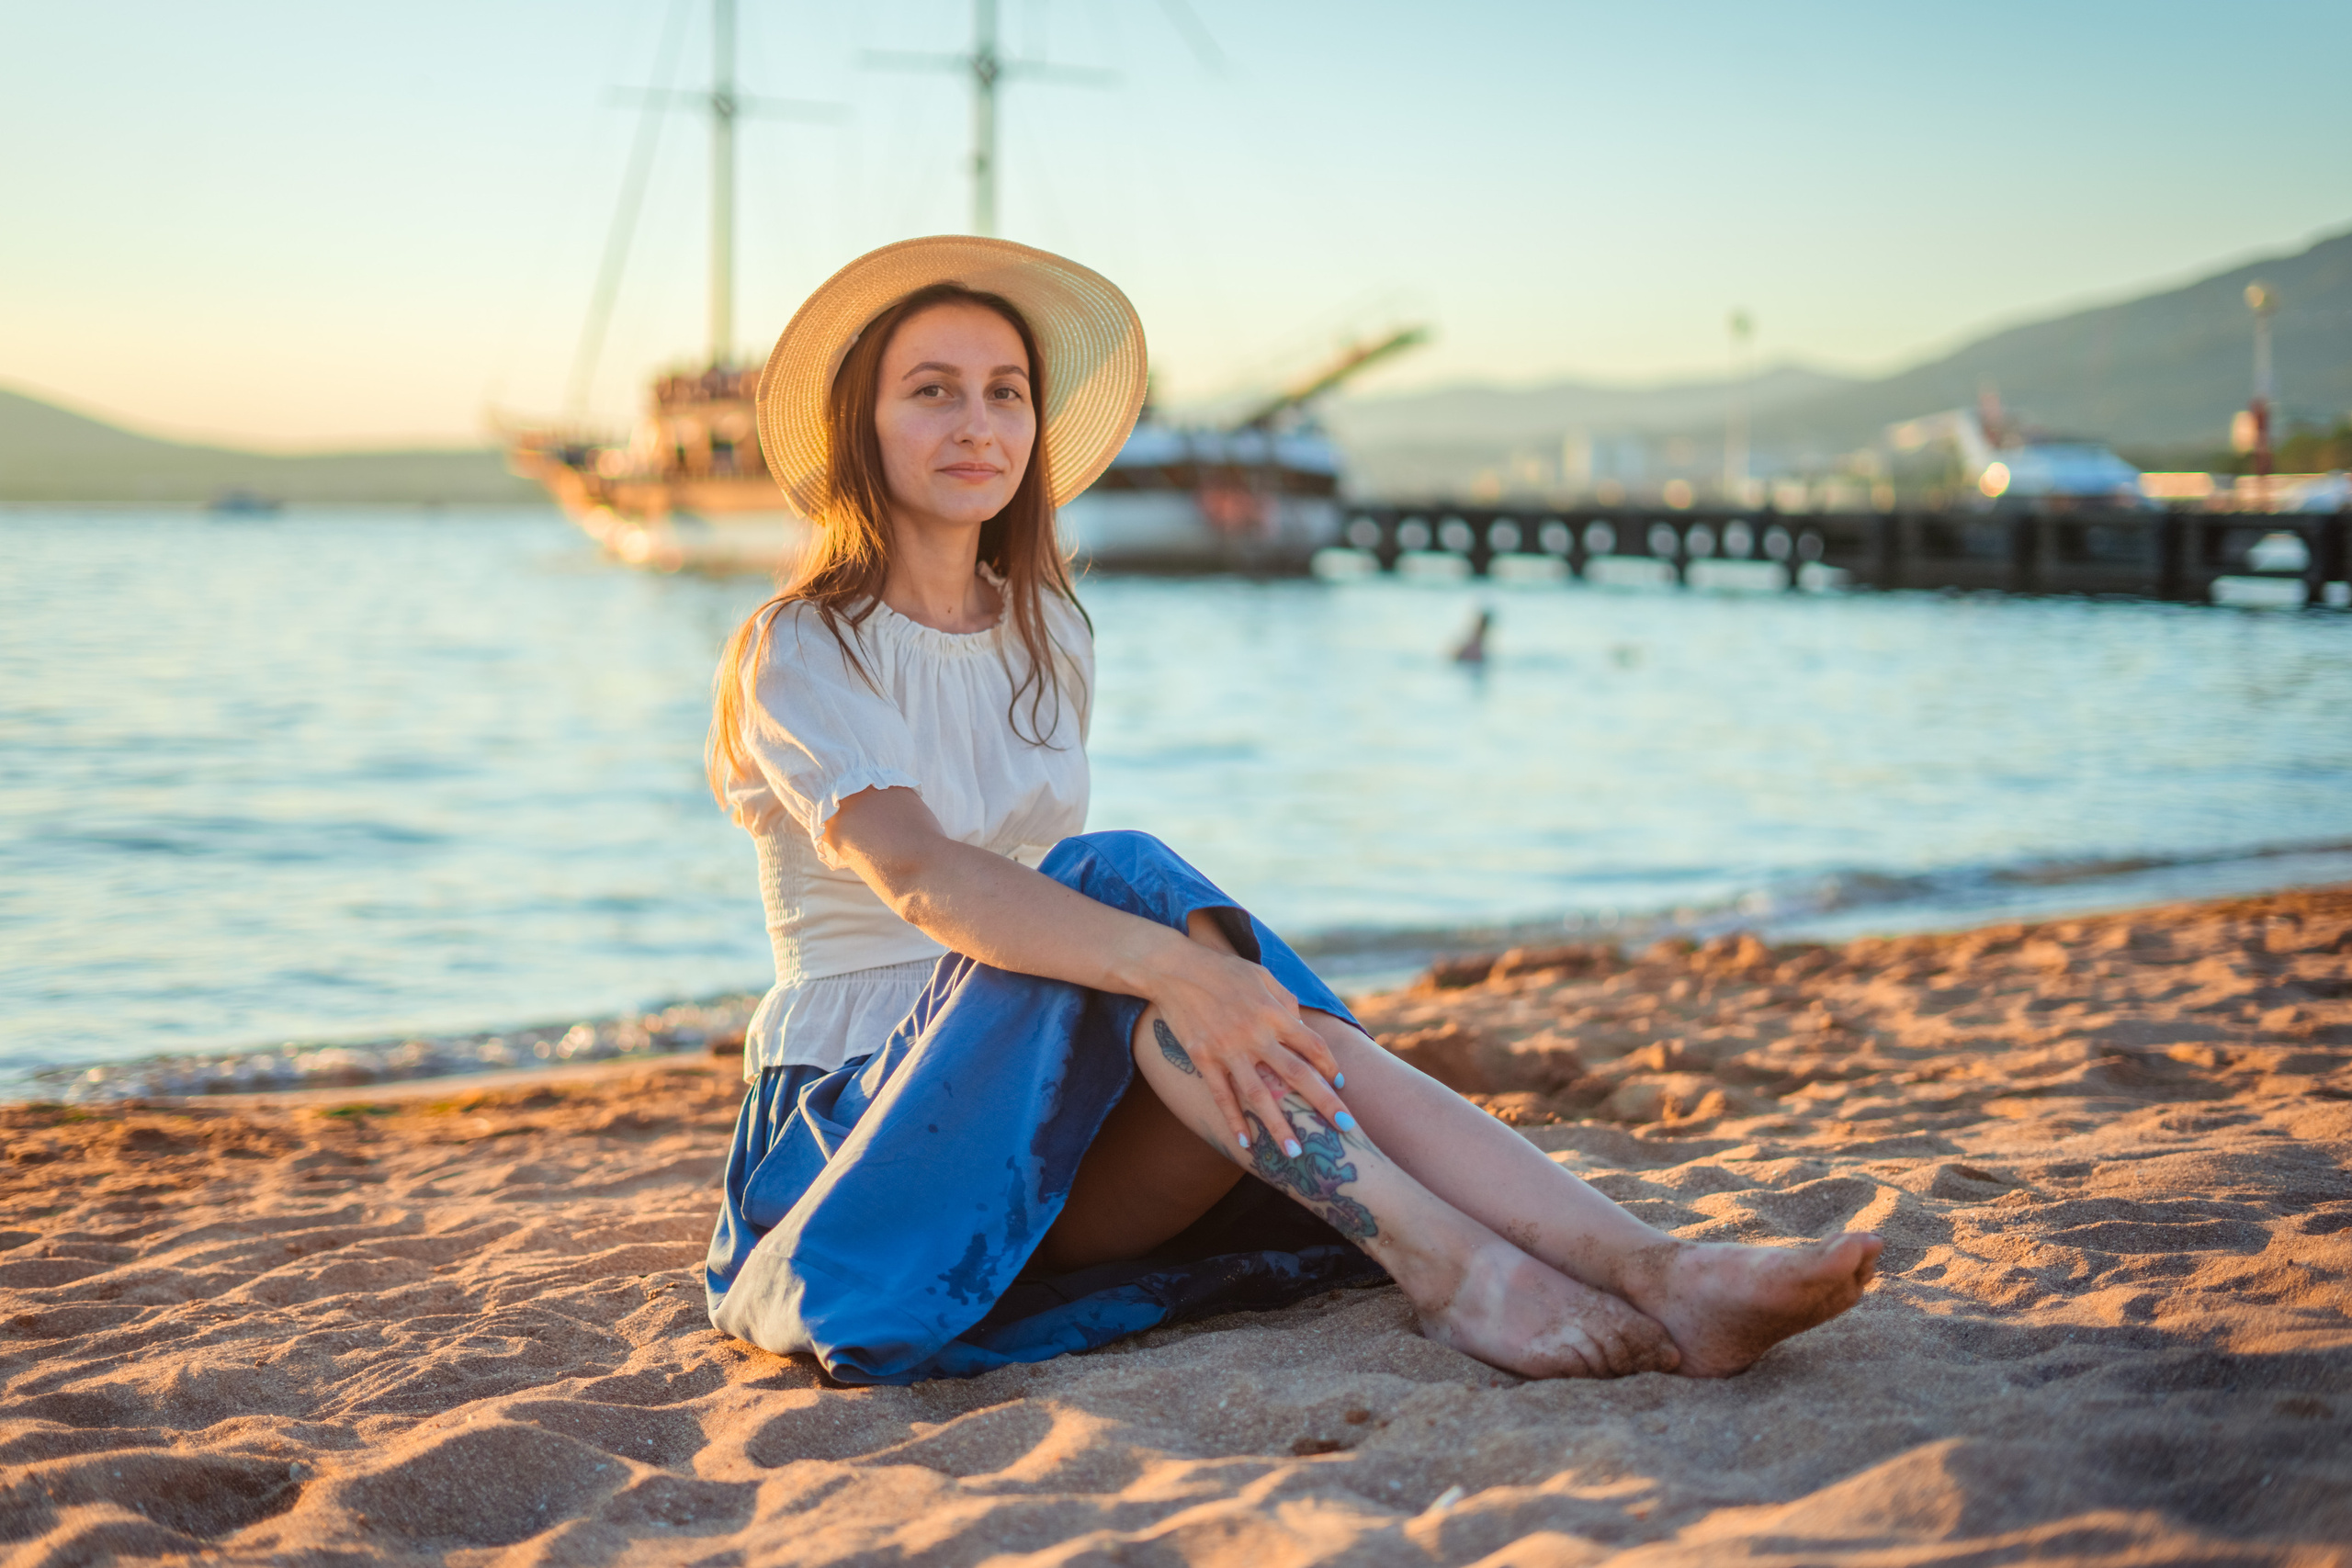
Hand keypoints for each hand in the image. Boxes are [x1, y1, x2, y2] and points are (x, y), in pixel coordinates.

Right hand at [1148, 945, 1352, 1156]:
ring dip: (1278, 1126)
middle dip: (1324, 1103)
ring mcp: (1228, 1049)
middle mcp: (1256, 1034)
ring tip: (1294, 1153)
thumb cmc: (1223, 970)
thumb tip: (1302, 1028)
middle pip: (1297, 1075)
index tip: (1339, 1084)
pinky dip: (1233, 1120)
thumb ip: (1286, 1001)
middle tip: (1345, 1129)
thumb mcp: (1262, 974)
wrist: (1174, 968)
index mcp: (1274, 1012)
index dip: (1330, 1067)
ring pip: (1259, 1095)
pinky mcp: (1203, 1058)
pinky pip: (1222, 1095)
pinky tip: (1245, 1143)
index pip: (1313, 1046)